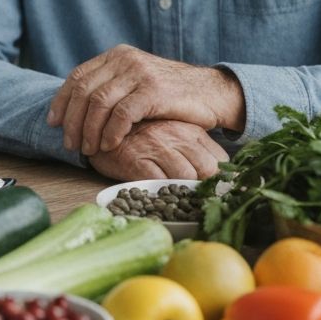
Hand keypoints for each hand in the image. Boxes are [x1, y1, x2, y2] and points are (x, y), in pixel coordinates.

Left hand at [47, 45, 244, 155]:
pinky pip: (122, 113)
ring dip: (89, 130)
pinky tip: (109, 145)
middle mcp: (125, 60)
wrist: (212, 93)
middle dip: (73, 121)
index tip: (54, 122)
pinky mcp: (154, 90)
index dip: (62, 100)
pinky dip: (111, 132)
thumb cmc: (170, 95)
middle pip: (84, 91)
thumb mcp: (135, 82)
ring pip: (99, 103)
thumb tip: (75, 110)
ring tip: (88, 150)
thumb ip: (111, 87)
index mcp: (116, 56)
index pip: (77, 76)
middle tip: (71, 144)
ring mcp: (139, 73)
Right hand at [87, 119, 228, 180]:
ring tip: (172, 194)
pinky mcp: (136, 159)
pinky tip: (154, 191)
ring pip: (185, 176)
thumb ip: (194, 148)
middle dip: (203, 185)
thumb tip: (218, 173)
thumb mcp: (173, 133)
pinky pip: (158, 182)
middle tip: (192, 194)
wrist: (100, 125)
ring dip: (181, 190)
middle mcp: (177, 136)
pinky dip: (159, 192)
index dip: (218, 178)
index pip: (220, 159)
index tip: (212, 189)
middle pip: (208, 169)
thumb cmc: (141, 134)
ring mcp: (156, 147)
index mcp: (190, 130)